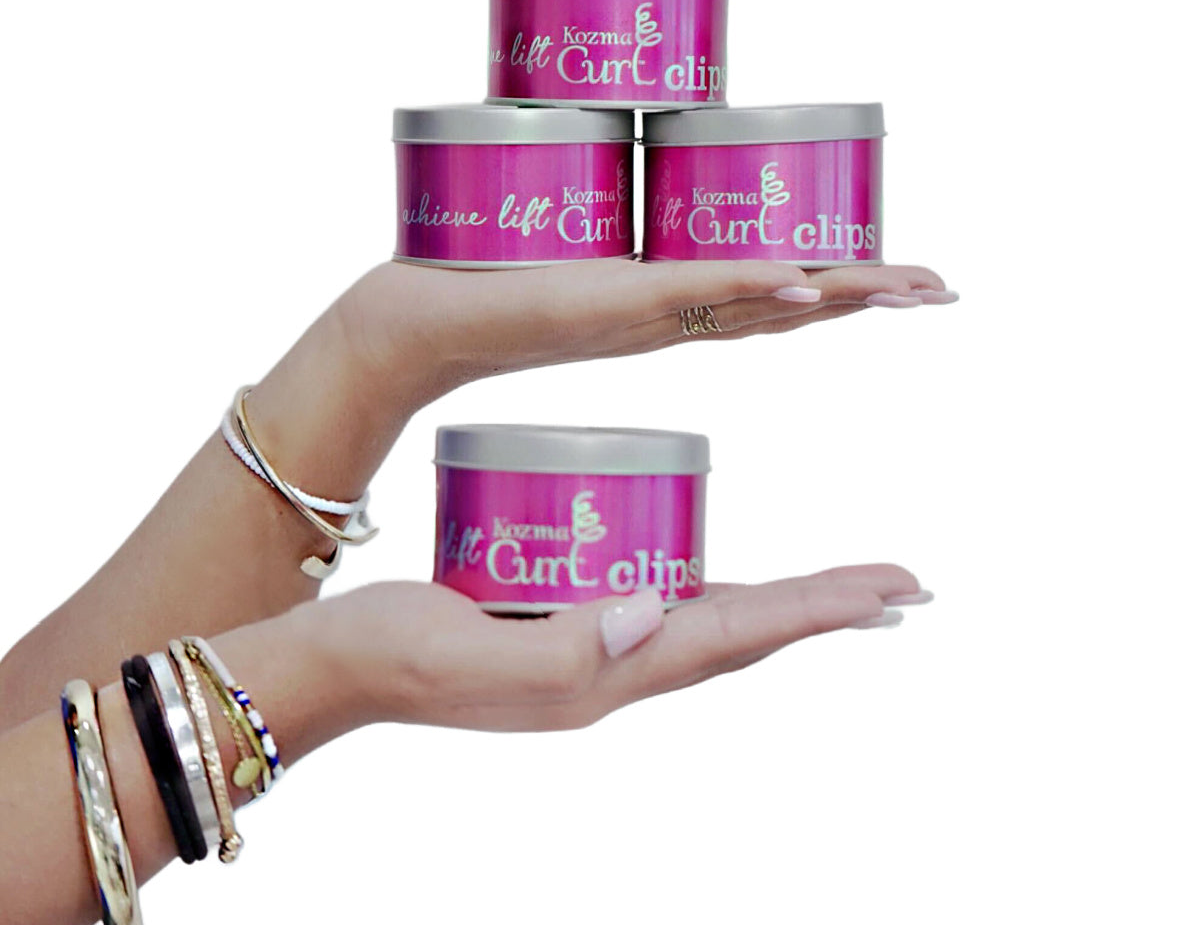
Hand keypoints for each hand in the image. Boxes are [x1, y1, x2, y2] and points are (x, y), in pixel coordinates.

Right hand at [305, 564, 928, 732]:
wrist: (333, 670)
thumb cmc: (389, 656)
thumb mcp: (463, 650)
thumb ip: (561, 648)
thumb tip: (657, 616)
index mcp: (600, 675)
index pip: (732, 635)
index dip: (816, 608)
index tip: (891, 588)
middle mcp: (610, 670)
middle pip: (742, 634)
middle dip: (823, 610)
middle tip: (896, 585)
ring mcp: (589, 653)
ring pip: (708, 625)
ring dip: (780, 606)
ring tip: (837, 589)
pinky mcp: (564, 632)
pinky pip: (659, 611)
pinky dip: (713, 595)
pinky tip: (714, 579)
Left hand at [337, 258, 956, 400]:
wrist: (415, 324)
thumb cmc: (487, 282)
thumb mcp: (566, 245)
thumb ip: (605, 219)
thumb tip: (623, 159)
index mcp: (671, 302)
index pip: (776, 297)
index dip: (847, 289)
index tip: (913, 278)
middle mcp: (668, 315)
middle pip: (788, 307)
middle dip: (869, 295)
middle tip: (942, 288)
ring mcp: (643, 312)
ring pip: (757, 305)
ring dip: (837, 296)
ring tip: (909, 290)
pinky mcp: (603, 303)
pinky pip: (691, 294)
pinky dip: (750, 288)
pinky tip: (804, 281)